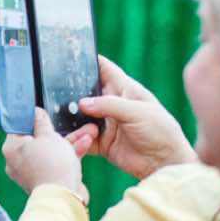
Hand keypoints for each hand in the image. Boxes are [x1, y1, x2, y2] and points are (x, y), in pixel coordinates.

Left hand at [1, 107, 84, 195]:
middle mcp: (16, 162)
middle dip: (57, 132)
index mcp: (11, 148)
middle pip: (36, 140)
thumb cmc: (53, 164)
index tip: (45, 116)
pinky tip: (84, 144)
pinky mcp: (45, 181)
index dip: (33, 119)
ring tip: (86, 133)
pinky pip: (56, 164)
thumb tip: (35, 112)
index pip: (18, 127)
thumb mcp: (49, 135)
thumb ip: (41, 122)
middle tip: (67, 125)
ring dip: (68, 143)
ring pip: (50, 152)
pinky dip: (68, 156)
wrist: (63, 196)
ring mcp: (31, 173)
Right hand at [70, 56, 194, 180]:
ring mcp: (106, 124)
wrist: (165, 163)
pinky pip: (83, 138)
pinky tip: (75, 138)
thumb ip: (109, 105)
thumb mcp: (137, 112)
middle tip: (54, 92)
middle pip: (86, 92)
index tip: (68, 57)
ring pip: (81, 116)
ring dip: (72, 118)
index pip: (103, 69)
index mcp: (124, 89)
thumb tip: (82, 103)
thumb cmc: (160, 131)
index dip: (88, 61)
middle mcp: (112, 104)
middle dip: (71, 91)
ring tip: (61, 118)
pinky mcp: (101, 143)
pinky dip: (76, 138)